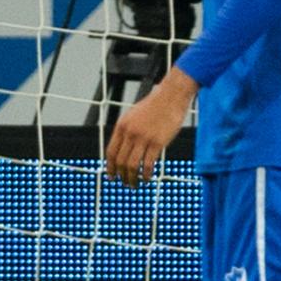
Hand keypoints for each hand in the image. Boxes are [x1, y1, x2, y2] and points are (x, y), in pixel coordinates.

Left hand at [105, 67, 197, 185]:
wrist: (171, 96)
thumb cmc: (155, 106)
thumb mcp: (133, 116)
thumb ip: (126, 131)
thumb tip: (123, 150)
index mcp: (122, 126)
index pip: (111, 152)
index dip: (110, 167)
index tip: (111, 176)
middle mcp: (130, 133)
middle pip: (120, 161)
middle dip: (121, 176)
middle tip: (125, 183)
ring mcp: (143, 138)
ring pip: (132, 166)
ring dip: (132, 178)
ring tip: (134, 184)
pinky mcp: (157, 142)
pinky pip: (147, 164)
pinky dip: (145, 175)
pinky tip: (147, 178)